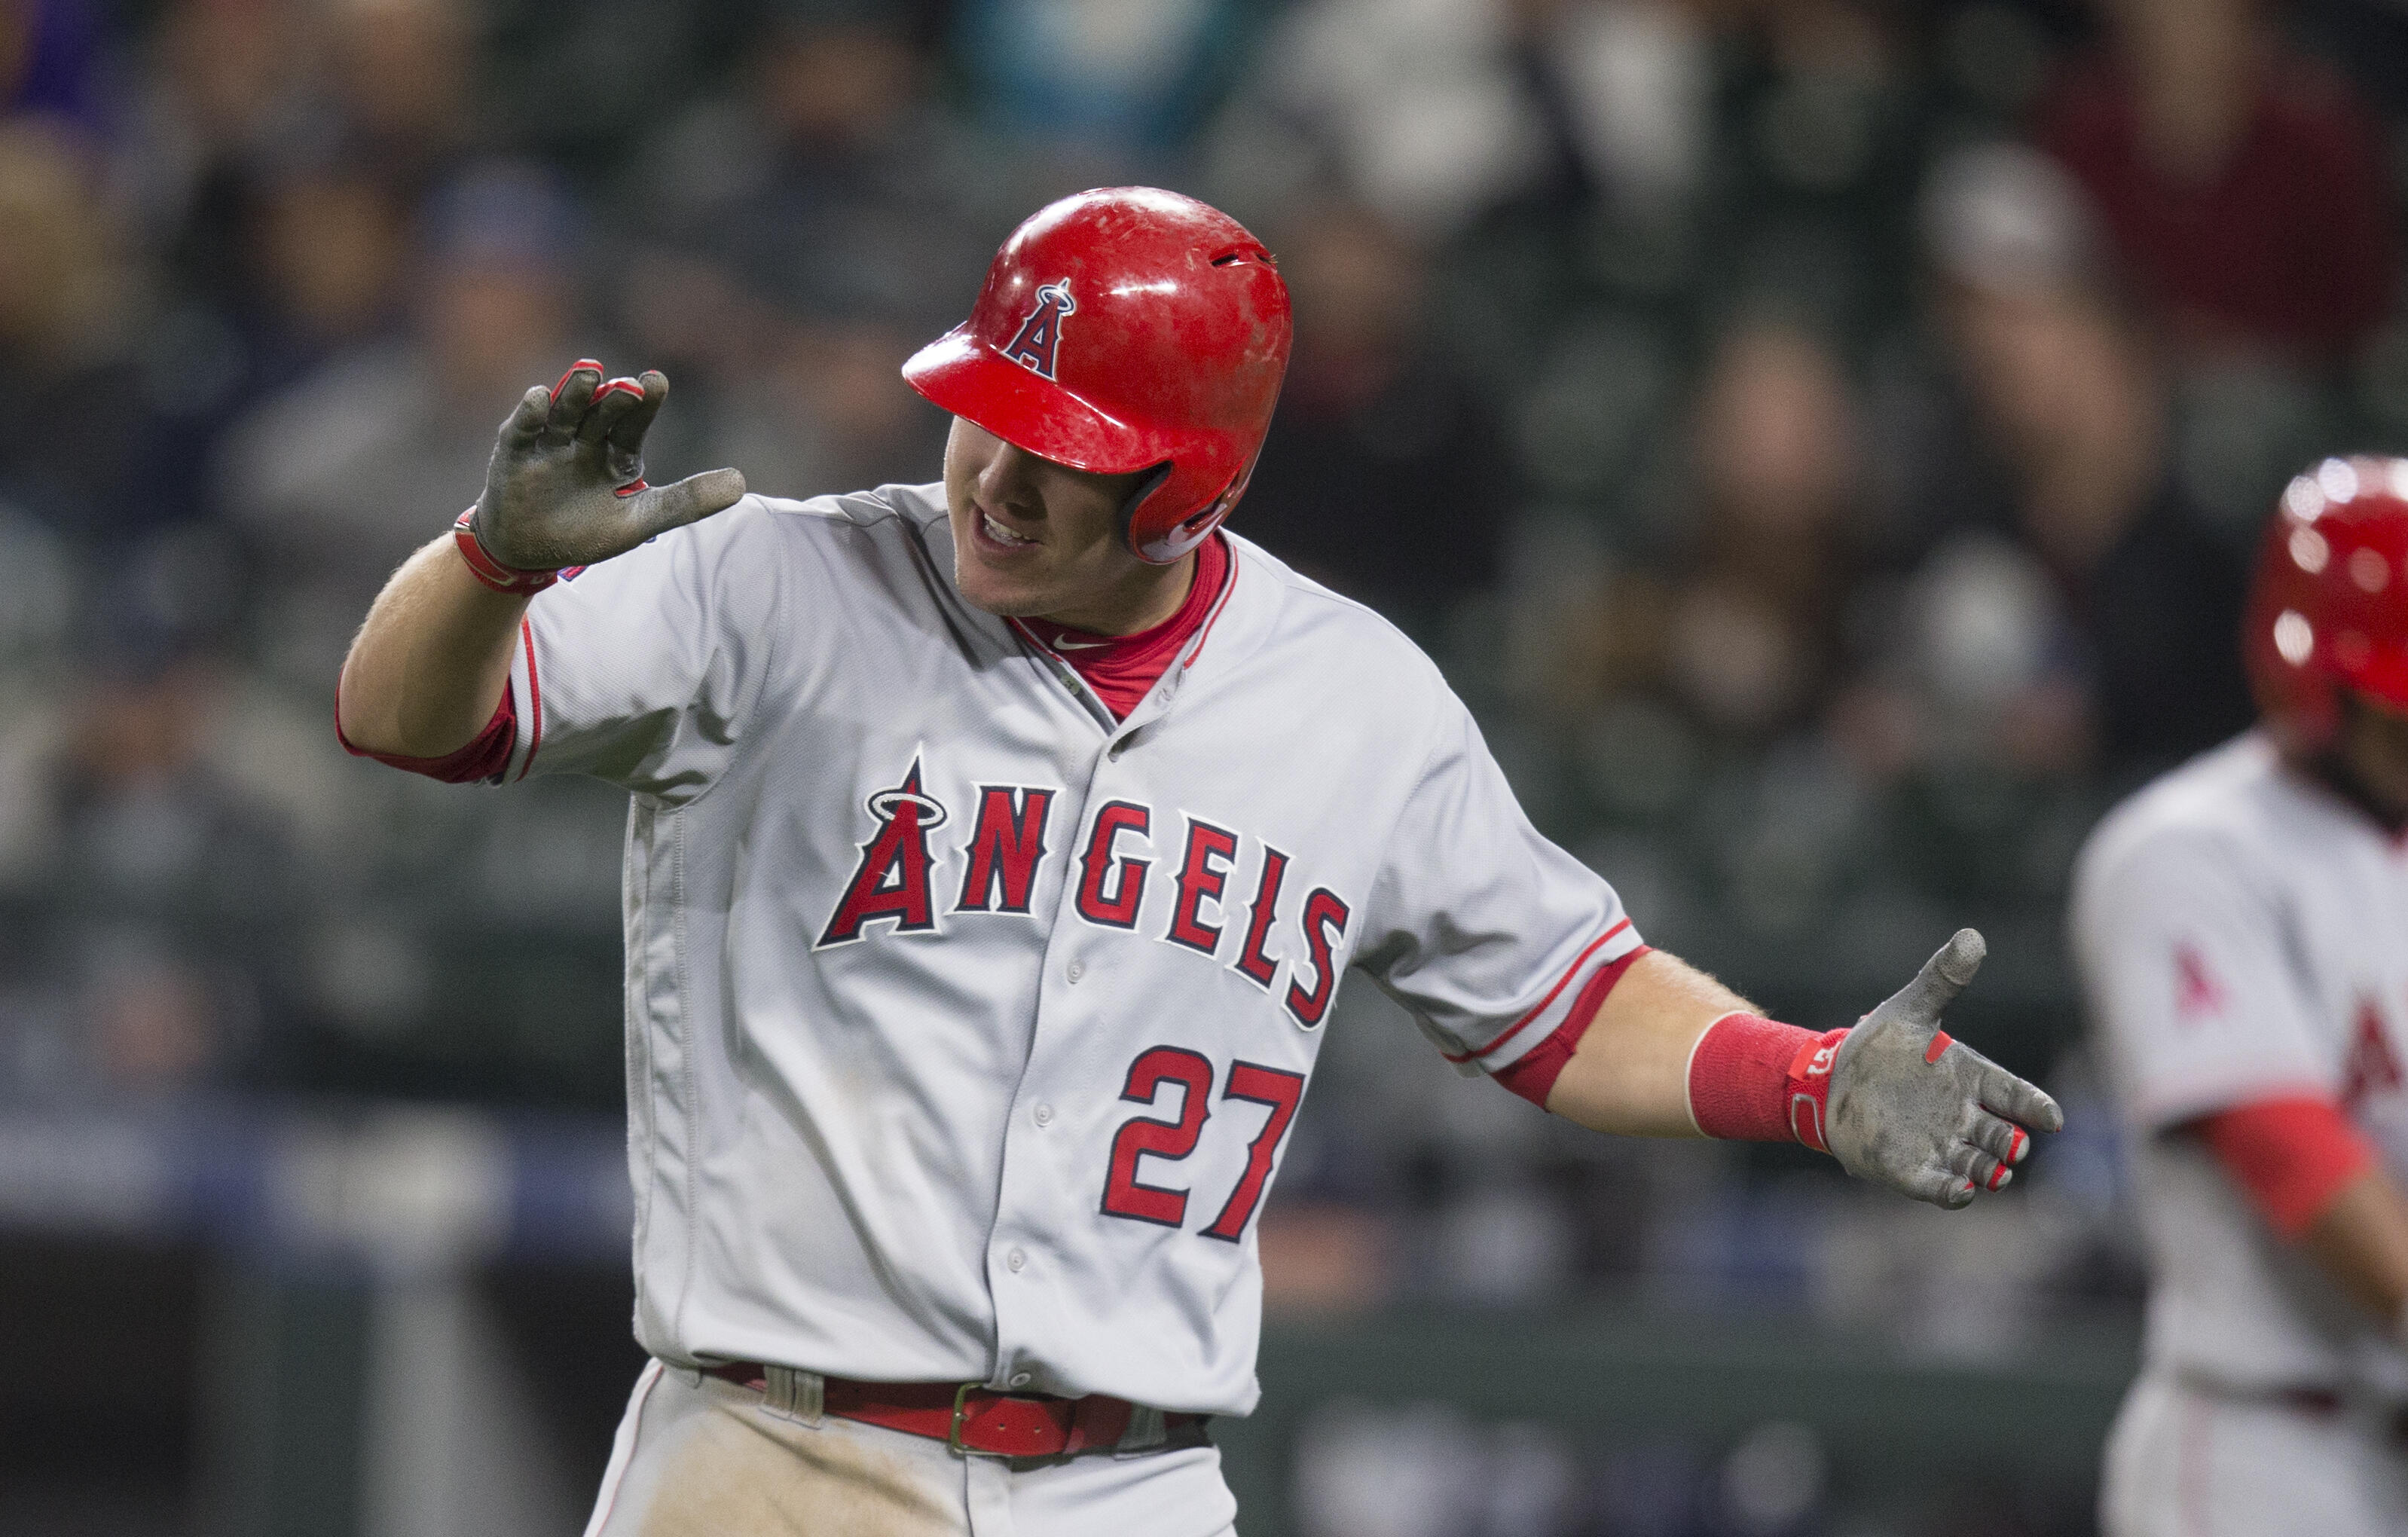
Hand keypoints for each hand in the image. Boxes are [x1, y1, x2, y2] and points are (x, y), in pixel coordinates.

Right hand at [471, 360, 745, 572]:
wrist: (529, 553)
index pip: (635, 421)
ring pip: (565, 411)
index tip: (657, 381)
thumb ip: (687, 502)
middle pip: (602, 412)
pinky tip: (540, 398)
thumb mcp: (640, 520)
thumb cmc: (586, 532)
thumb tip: (742, 484)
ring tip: (590, 373)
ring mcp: (550, 443)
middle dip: (615, 398)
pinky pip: (523, 429)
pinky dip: (531, 414)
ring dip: (576, 392)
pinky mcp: (515, 453)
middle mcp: (585, 439)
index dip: (645, 402)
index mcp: (618, 452)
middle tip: (630, 386)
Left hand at [1825, 929, 2063, 1208]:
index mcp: (1971, 1078)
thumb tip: (1973, 936)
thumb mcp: (1909, 1010)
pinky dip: (1952, 1191)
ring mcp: (1940, 1145)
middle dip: (2011, 1143)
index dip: (2034, 1107)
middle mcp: (1964, 1117)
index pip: (2014, 1094)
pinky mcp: (1912, 1170)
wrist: (1830, 1080)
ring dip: (1988, 1171)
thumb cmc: (1879, 1047)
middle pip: (2001, 1135)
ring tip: (1995, 1173)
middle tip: (2014, 1146)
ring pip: (1978, 1165)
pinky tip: (1960, 1190)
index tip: (2051, 1118)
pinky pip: (1939, 1186)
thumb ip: (1942, 980)